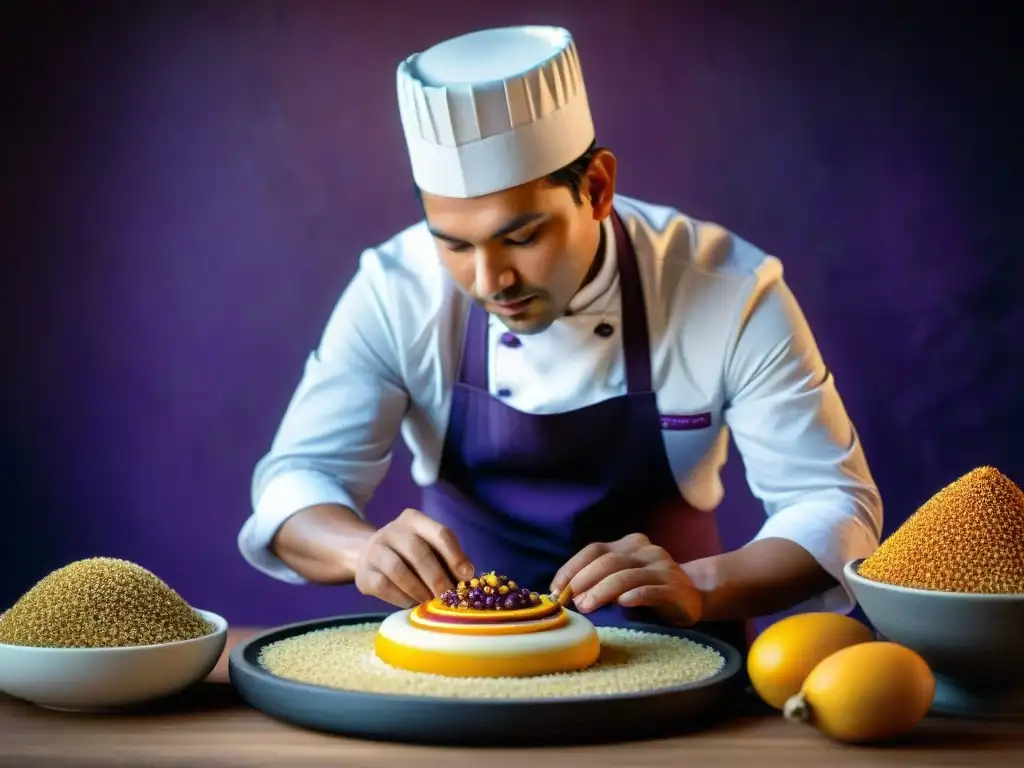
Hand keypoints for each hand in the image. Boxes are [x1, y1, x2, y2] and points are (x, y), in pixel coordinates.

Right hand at [354, 508, 474, 607]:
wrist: (367, 556)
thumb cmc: (410, 555)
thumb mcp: (429, 549)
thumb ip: (449, 561)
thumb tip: (468, 580)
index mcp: (415, 520)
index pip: (440, 533)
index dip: (456, 556)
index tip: (466, 577)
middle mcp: (393, 530)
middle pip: (418, 551)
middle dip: (436, 577)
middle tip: (447, 596)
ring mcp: (375, 549)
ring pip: (398, 569)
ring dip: (418, 589)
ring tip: (429, 602)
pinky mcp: (364, 572)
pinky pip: (384, 587)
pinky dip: (401, 598)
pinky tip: (411, 604)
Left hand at [550, 533, 702, 625]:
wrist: (693, 595)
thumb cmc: (647, 589)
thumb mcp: (622, 579)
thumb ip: (599, 579)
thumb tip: (564, 593)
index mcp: (628, 544)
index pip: (594, 550)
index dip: (571, 568)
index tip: (556, 590)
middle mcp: (645, 551)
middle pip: (608, 561)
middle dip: (584, 581)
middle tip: (572, 601)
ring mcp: (662, 567)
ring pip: (626, 575)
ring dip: (602, 591)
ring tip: (586, 607)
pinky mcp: (675, 588)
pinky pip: (650, 590)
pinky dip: (634, 596)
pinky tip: (622, 604)